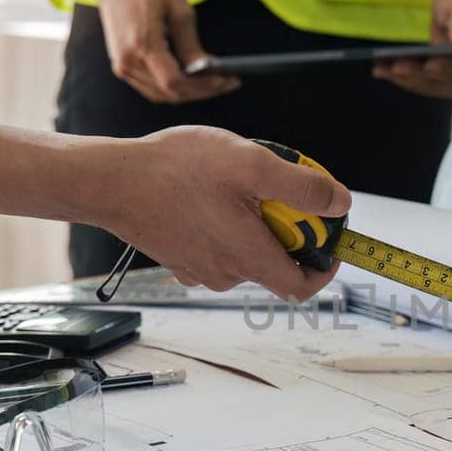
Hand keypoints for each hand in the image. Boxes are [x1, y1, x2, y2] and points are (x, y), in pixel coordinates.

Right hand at [92, 0, 239, 103]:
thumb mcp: (178, 9)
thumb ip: (191, 44)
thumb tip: (206, 69)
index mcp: (142, 45)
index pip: (175, 82)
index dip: (204, 87)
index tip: (226, 81)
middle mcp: (128, 62)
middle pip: (170, 93)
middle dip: (202, 91)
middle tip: (227, 83)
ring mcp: (122, 67)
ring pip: (161, 95)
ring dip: (189, 93)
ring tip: (213, 82)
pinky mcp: (122, 66)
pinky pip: (152, 88)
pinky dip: (173, 88)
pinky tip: (192, 79)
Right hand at [100, 128, 352, 300]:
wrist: (111, 181)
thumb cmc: (176, 171)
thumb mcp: (253, 164)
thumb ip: (302, 187)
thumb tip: (340, 203)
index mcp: (250, 258)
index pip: (303, 286)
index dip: (325, 267)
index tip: (330, 239)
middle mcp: (227, 274)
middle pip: (276, 265)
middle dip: (287, 233)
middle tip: (278, 193)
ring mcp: (200, 270)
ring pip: (245, 254)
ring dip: (254, 227)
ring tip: (238, 186)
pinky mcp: (180, 260)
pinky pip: (217, 249)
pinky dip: (225, 227)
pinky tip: (209, 196)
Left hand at [373, 0, 451, 97]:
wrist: (448, 10)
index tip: (432, 63)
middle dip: (425, 75)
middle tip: (400, 66)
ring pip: (436, 87)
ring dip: (410, 79)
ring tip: (387, 68)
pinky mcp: (442, 85)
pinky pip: (423, 86)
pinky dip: (403, 80)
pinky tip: (384, 71)